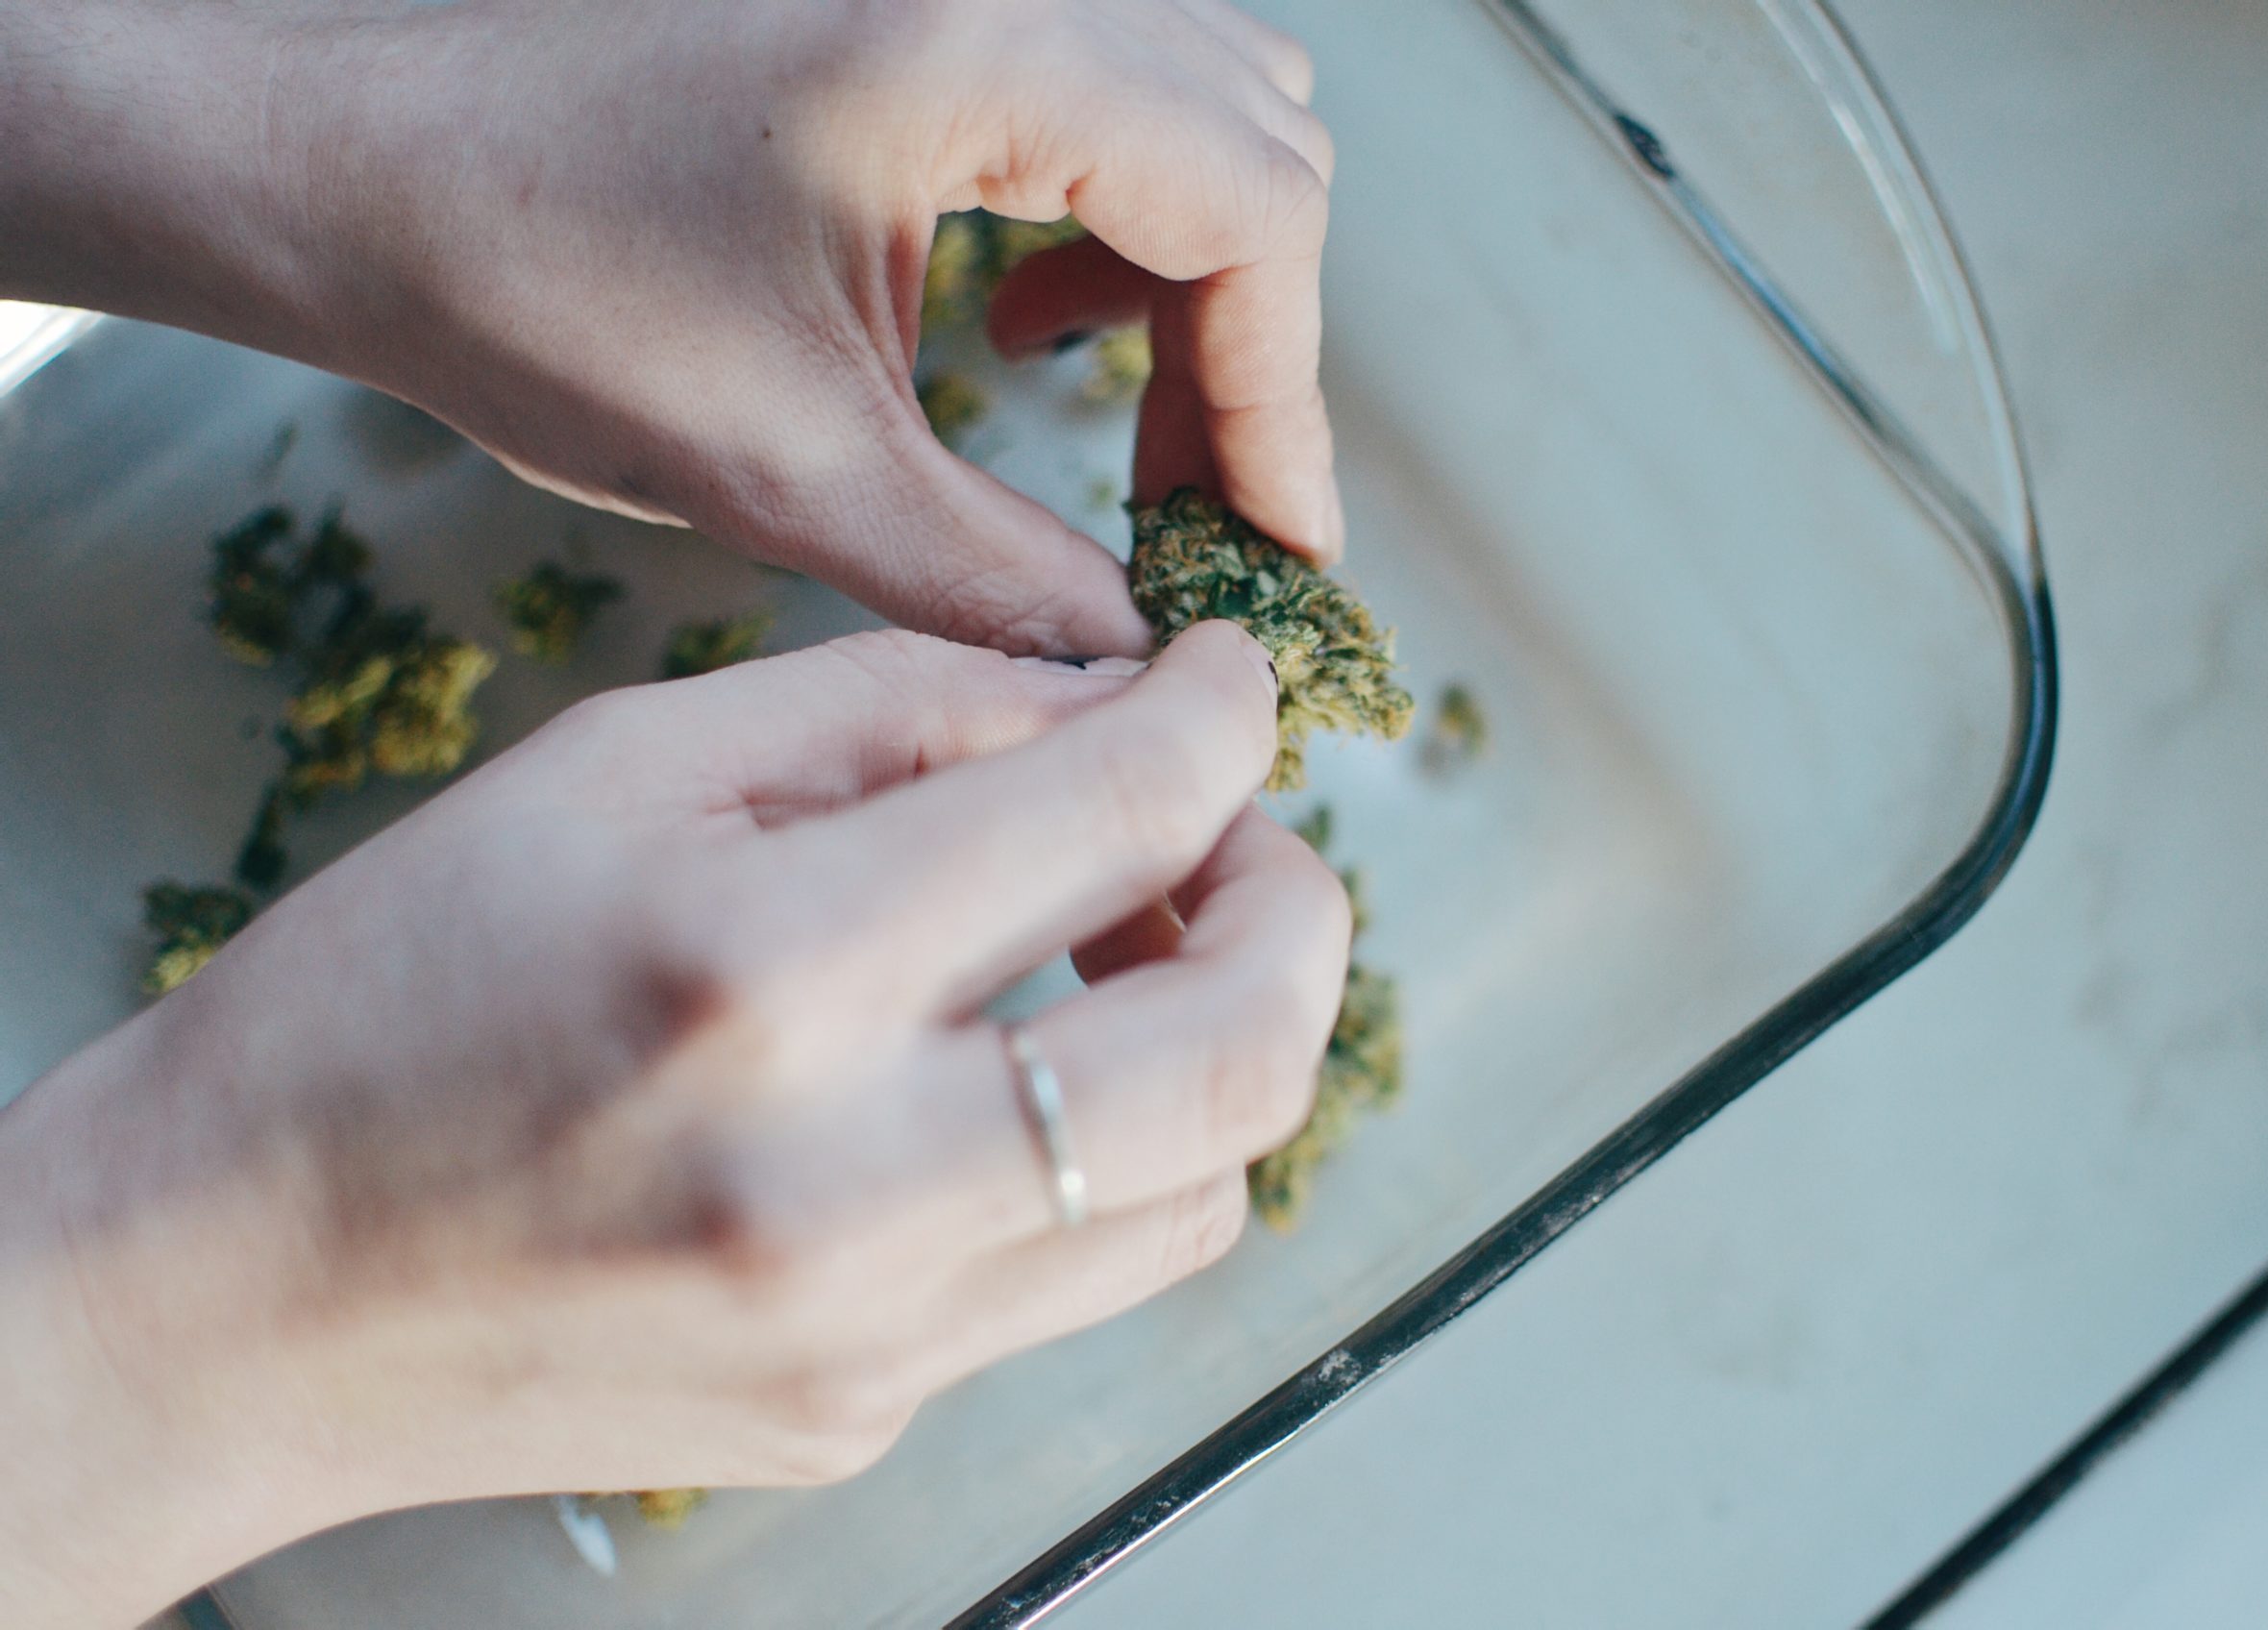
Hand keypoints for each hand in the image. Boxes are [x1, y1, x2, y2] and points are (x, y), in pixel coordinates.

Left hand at [0, 0, 1339, 655]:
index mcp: (980, 46)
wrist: (345, 165)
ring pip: (1205, 106)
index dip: (1286, 400)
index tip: (1276, 550)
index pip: (1253, 215)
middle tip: (1195, 509)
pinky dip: (1117, 213)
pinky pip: (1109, 83)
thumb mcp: (785, 466)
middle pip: (1259, 148)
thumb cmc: (525, 283)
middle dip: (1252, 347)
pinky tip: (1023, 309)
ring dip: (1193, 274)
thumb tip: (1141, 658)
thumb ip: (993, 574)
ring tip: (1113, 410)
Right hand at [0, 623, 1349, 1626]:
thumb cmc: (396, 989)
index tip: (1229, 681)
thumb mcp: (617, 767)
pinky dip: (1111, 1150)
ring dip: (1221, 1042)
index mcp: (765, 971)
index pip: (1122, 813)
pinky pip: (1084, 1272)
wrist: (231, 1288)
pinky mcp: (867, 1417)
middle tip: (1234, 834)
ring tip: (1124, 952)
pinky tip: (1015, 1074)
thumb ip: (892, 709)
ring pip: (1211, 1186)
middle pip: (1245, 1049)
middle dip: (1298, 902)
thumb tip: (1110, 704)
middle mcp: (846, 1182)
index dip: (1223, 717)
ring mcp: (872, 1337)